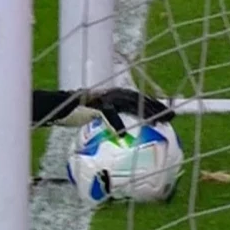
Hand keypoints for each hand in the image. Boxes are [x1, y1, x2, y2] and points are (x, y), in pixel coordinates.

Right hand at [53, 88, 174, 133]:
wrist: (57, 106)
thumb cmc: (75, 113)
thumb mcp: (95, 115)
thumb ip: (110, 121)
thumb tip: (122, 135)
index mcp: (114, 95)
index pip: (139, 98)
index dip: (154, 104)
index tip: (168, 113)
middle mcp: (112, 94)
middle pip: (139, 99)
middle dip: (157, 107)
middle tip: (172, 117)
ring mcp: (104, 99)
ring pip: (130, 104)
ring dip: (144, 112)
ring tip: (157, 121)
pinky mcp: (94, 106)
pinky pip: (109, 115)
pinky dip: (117, 123)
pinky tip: (124, 134)